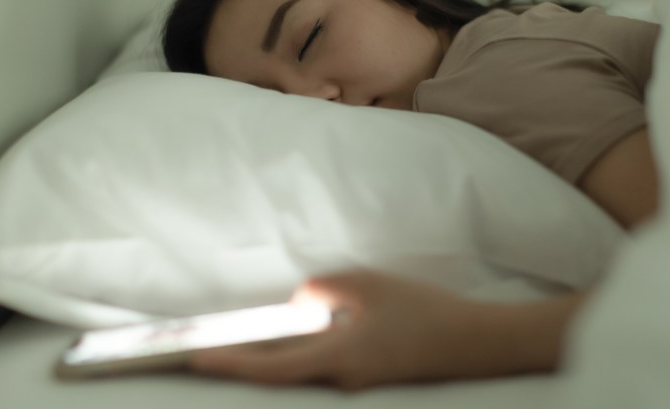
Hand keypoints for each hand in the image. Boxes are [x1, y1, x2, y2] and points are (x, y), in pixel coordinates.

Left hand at [188, 270, 498, 389]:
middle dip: (245, 361)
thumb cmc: (421, 311)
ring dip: (276, 353)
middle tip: (210, 348)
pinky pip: (326, 363)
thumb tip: (299, 306)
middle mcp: (341, 379)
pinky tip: (307, 331)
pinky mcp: (369, 376)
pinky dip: (305, 350)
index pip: (271, 370)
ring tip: (250, 336)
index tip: (197, 359)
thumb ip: (323, 291)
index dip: (231, 365)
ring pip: (304, 367)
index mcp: (337, 359)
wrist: (472, 342)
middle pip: (282, 373)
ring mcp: (356, 382)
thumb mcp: (367, 287)